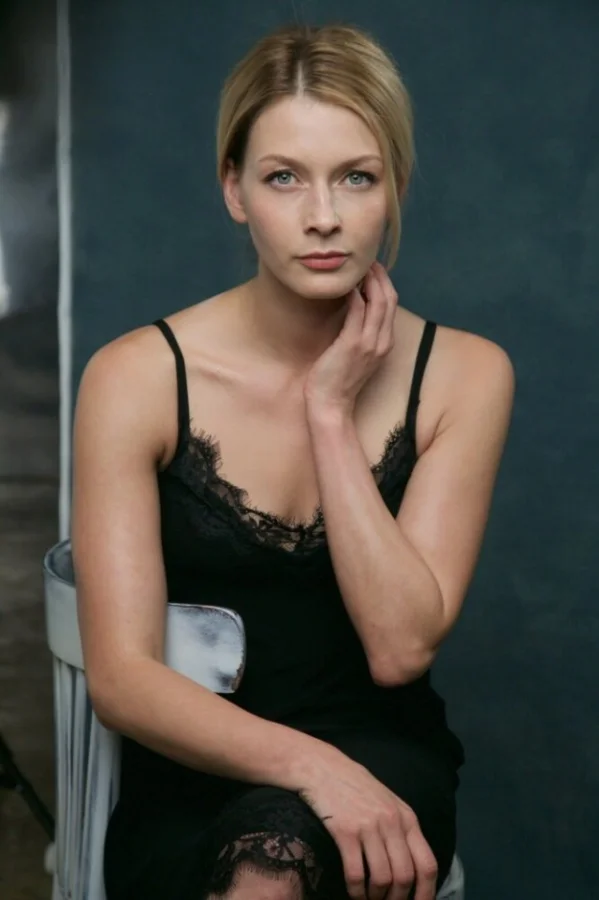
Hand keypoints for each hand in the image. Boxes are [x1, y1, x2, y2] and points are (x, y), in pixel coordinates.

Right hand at [299, 747, 437, 899]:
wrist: (323, 768)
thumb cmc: (355, 786)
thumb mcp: (388, 803)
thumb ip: (402, 830)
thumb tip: (413, 870)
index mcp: (407, 818)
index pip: (427, 864)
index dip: (426, 893)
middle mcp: (392, 822)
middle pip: (405, 876)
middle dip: (397, 899)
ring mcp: (368, 826)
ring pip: (382, 879)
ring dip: (376, 897)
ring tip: (369, 899)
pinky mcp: (345, 832)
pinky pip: (356, 874)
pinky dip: (356, 891)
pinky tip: (353, 892)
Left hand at [304, 261, 397, 418]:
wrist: (331, 404)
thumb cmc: (337, 380)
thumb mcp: (355, 353)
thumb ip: (359, 332)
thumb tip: (353, 308)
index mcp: (384, 343)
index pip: (391, 305)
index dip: (383, 284)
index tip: (372, 269)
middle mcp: (382, 341)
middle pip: (389, 299)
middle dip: (380, 277)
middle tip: (367, 261)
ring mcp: (369, 343)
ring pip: (378, 303)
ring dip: (369, 281)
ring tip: (359, 268)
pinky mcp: (352, 344)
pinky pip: (358, 313)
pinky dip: (355, 296)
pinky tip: (347, 286)